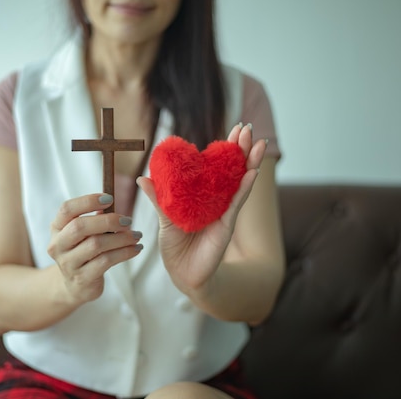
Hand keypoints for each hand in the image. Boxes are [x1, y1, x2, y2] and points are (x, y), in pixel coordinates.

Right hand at [47, 194, 142, 304]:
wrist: (75, 286)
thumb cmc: (84, 252)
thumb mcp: (84, 233)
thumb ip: (95, 218)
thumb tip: (113, 201)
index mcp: (57, 228)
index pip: (67, 209)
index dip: (88, 201)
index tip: (110, 198)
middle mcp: (58, 245)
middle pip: (80, 226)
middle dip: (108, 221)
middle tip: (128, 220)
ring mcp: (68, 264)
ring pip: (96, 245)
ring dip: (121, 238)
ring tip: (137, 235)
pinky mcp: (81, 279)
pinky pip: (106, 261)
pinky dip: (124, 253)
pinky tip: (135, 249)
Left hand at [136, 123, 266, 294]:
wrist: (183, 273)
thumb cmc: (175, 246)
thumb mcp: (164, 218)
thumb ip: (158, 198)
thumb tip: (142, 178)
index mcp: (204, 195)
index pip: (218, 167)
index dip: (227, 148)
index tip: (234, 128)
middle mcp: (218, 200)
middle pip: (234, 170)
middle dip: (242, 149)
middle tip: (247, 128)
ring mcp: (225, 212)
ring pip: (241, 182)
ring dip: (250, 162)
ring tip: (258, 143)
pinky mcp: (226, 225)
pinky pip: (237, 203)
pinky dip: (245, 188)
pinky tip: (252, 173)